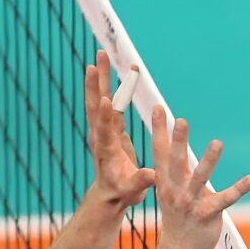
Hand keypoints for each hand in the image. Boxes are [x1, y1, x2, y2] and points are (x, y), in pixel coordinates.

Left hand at [83, 51, 155, 207]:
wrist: (111, 193)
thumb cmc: (123, 192)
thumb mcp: (133, 190)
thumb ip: (141, 181)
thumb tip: (152, 175)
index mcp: (106, 149)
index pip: (104, 130)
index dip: (104, 116)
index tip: (105, 100)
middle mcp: (101, 135)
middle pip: (98, 105)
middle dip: (97, 82)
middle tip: (97, 60)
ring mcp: (104, 129)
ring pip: (102, 98)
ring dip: (102, 77)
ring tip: (101, 55)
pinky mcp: (111, 127)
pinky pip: (110, 102)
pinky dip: (112, 85)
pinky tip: (114, 71)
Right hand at [151, 110, 249, 248]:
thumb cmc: (177, 216)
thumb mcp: (168, 190)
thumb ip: (170, 169)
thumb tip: (172, 144)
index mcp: (166, 182)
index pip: (160, 152)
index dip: (160, 131)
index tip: (159, 109)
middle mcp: (176, 190)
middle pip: (177, 161)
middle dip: (178, 141)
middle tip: (182, 121)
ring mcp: (191, 203)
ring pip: (200, 178)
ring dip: (209, 161)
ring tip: (217, 143)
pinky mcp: (208, 214)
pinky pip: (226, 199)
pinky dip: (239, 188)